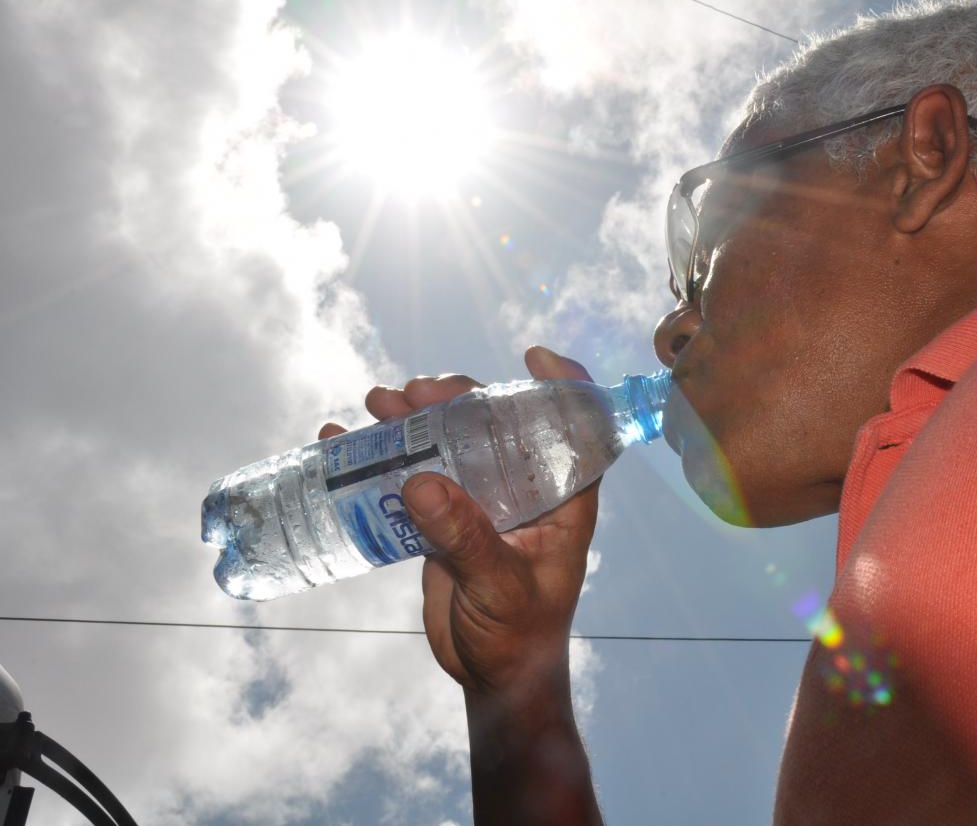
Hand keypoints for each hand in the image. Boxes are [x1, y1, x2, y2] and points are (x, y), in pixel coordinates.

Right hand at [318, 346, 597, 696]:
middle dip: (457, 398)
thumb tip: (421, 481)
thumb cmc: (521, 635)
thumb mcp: (500, 585)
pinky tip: (344, 441)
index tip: (531, 354)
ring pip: (450, 446)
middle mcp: (525, 492)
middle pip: (495, 426)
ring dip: (413, 420)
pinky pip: (414, 478)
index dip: (561, 386)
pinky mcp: (445, 523)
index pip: (576, 430)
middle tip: (415, 390)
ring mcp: (482, 504)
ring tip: (376, 402)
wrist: (494, 680)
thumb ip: (465, 537)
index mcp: (563, 499)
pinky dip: (382, 459)